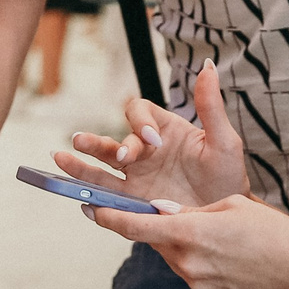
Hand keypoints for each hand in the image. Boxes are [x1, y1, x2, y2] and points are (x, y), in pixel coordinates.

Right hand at [60, 60, 245, 209]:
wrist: (225, 221)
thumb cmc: (228, 178)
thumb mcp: (225, 142)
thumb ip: (211, 106)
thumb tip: (208, 67)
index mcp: (163, 131)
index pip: (139, 113)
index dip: (139, 122)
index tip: (154, 141)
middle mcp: (143, 152)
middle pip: (110, 140)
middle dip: (96, 142)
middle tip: (88, 144)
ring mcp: (134, 179)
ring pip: (99, 169)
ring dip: (80, 164)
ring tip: (60, 159)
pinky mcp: (131, 204)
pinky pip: (106, 200)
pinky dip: (90, 198)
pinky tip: (80, 200)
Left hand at [79, 191, 288, 288]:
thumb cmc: (273, 233)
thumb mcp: (230, 206)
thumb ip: (188, 210)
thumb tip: (159, 211)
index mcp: (189, 233)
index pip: (133, 226)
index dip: (106, 216)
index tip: (87, 206)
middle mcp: (186, 261)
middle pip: (152, 239)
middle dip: (152, 224)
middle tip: (163, 208)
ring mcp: (194, 280)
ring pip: (170, 252)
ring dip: (176, 238)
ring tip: (209, 228)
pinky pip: (187, 266)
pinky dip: (192, 252)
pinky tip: (219, 247)